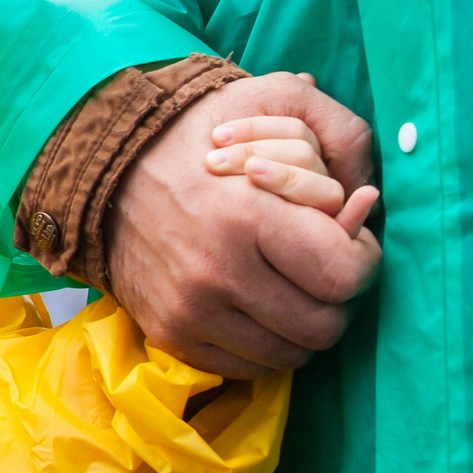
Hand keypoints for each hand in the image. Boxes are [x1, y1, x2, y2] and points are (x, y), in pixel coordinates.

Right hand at [108, 72, 381, 379]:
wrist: (105, 171)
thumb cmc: (201, 137)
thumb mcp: (270, 105)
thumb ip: (338, 139)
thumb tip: (367, 206)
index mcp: (247, 215)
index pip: (345, 276)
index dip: (362, 260)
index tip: (348, 241)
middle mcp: (217, 272)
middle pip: (325, 325)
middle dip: (335, 298)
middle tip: (318, 266)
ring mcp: (191, 311)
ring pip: (292, 355)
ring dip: (300, 325)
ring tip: (287, 285)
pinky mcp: (172, 335)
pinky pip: (250, 367)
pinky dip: (263, 342)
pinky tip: (253, 305)